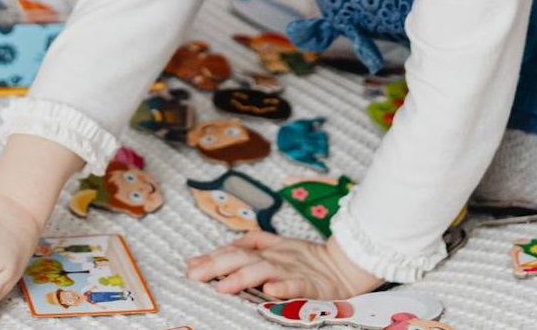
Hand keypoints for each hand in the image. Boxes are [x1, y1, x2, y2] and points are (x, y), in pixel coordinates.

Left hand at [186, 232, 382, 299]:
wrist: (345, 264)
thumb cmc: (308, 259)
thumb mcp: (278, 247)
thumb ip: (254, 244)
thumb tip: (224, 247)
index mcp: (268, 251)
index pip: (235, 251)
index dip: (212, 257)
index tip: (190, 265)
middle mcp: (276, 258)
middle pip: (243, 258)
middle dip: (217, 265)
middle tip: (194, 274)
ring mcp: (292, 270)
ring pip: (264, 271)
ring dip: (242, 277)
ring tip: (223, 287)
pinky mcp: (310, 284)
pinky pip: (296, 286)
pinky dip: (283, 288)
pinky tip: (270, 291)